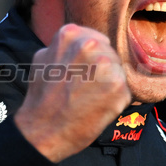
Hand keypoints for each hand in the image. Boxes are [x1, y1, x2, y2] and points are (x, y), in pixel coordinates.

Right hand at [13, 25, 130, 162]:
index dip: (92, 60)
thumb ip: (66, 47)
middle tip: (83, 89)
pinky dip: (114, 101)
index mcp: (71, 34)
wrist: (42, 131)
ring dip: (109, 85)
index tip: (81, 73)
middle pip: (110, 55)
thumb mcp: (43, 58)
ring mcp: (106, 66)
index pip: (98, 40)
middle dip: (102, 71)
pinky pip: (123, 91)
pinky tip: (96, 107)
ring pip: (118, 72)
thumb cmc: (42, 97)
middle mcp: (90, 46)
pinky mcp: (118, 88)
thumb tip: (84, 42)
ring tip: (88, 98)